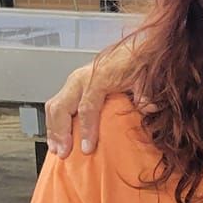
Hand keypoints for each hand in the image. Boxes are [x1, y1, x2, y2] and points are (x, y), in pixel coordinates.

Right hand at [45, 36, 146, 155]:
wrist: (133, 50)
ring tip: (56, 150)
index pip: (87, 107)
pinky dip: (54, 124)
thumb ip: (144, 93)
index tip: (87, 148)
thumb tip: (149, 107)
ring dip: (53, 130)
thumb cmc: (135, 64)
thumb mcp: (144, 78)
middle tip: (64, 153)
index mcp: (97, 78)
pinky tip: (56, 140)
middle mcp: (80, 79)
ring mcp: (73, 82)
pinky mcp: (71, 86)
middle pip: (62, 107)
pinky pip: (56, 105)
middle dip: (61, 132)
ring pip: (54, 106)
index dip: (86, 129)